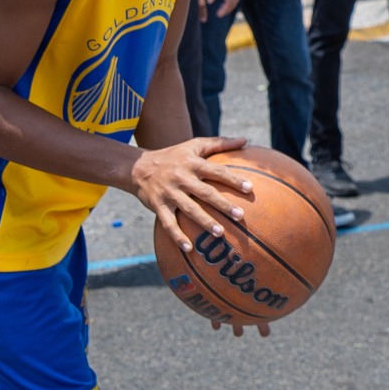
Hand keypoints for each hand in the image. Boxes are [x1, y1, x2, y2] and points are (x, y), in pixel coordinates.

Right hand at [130, 134, 254, 248]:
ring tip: (220, 233)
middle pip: (205, 192)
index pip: (216, 171)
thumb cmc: (174, 156)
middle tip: (240, 215)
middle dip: (222, 204)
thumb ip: (220, 143)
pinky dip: (177, 236)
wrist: (138, 167)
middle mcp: (182, 178)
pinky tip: (189, 249)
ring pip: (189, 209)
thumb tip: (246, 140)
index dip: (233, 179)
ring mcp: (169, 193)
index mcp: (193, 163)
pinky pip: (168, 223)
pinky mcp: (158, 206)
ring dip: (204, 221)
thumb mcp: (194, 145)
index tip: (250, 188)